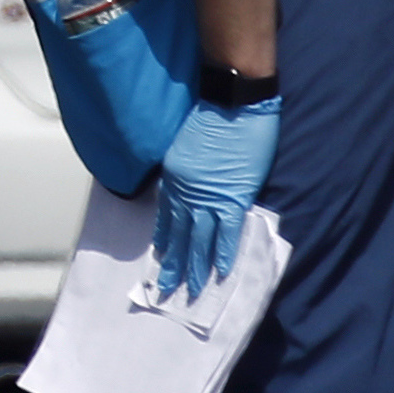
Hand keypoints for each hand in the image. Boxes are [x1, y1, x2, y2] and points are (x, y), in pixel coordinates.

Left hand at [153, 96, 279, 300]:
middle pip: (178, 234)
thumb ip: (186, 168)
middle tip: (165, 291)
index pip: (166, 217)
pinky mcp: (233, 197)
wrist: (230, 99)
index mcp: (174, 177)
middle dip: (173, 265)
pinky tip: (221, 275)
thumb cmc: (211, 114)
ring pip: (199, 240)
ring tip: (189, 293)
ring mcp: (208, 196)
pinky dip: (224, 254)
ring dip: (194, 269)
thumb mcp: (186, 143)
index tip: (160, 261)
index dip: (165, 240)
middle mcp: (185, 190)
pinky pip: (227, 233)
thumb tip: (191, 184)